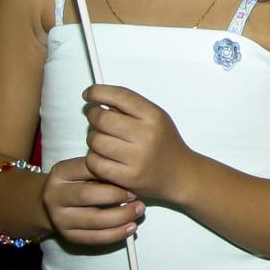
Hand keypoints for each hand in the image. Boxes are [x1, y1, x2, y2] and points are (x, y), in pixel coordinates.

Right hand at [42, 156, 143, 245]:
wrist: (51, 204)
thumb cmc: (78, 182)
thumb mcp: (84, 169)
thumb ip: (101, 170)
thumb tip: (129, 176)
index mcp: (61, 173)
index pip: (88, 169)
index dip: (111, 174)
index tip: (131, 178)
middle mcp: (55, 195)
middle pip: (87, 195)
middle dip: (116, 196)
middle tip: (136, 196)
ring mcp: (59, 218)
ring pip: (93, 220)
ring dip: (121, 217)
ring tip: (139, 211)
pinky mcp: (67, 235)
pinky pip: (93, 238)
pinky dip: (115, 234)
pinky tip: (131, 228)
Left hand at [82, 84, 194, 201]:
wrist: (180, 174)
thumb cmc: (164, 144)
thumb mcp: (156, 119)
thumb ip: (131, 108)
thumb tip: (99, 98)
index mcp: (154, 116)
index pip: (121, 96)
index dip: (99, 92)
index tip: (89, 93)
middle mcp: (147, 135)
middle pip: (103, 119)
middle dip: (93, 116)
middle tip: (96, 118)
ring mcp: (137, 158)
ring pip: (96, 141)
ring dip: (93, 138)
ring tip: (102, 140)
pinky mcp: (128, 177)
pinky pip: (95, 163)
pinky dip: (93, 158)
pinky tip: (102, 156)